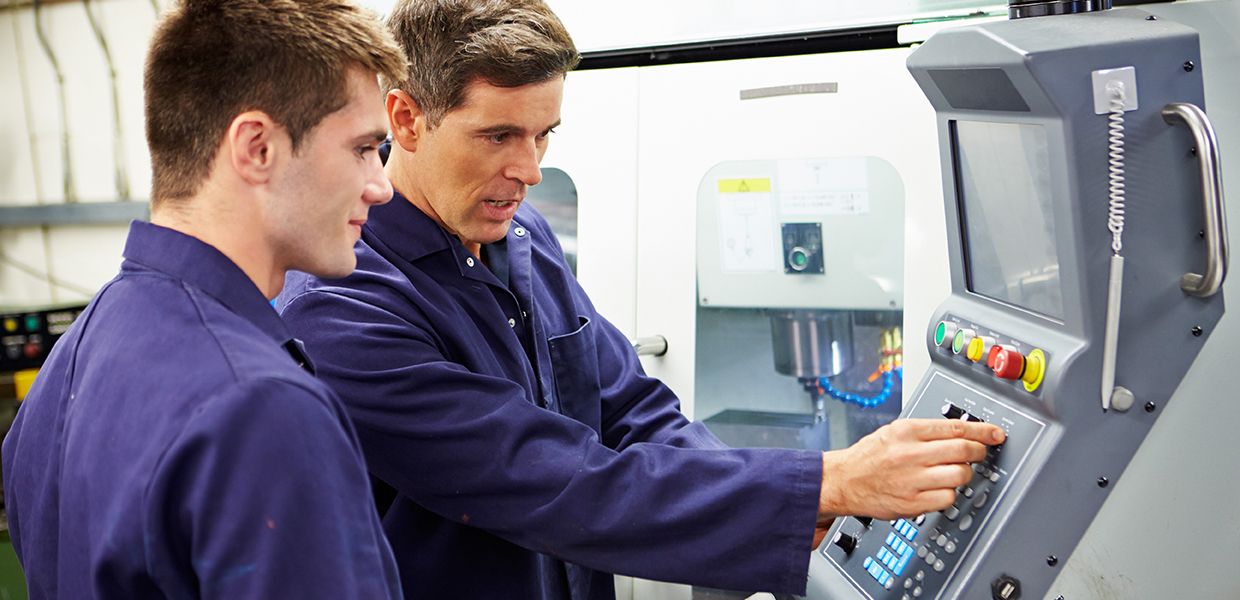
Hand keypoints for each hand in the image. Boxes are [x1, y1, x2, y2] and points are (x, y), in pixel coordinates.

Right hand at [816, 418, 1004, 526]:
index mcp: (907, 431)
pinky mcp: (912, 503)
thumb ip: (925, 432)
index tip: (995, 434)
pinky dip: (949, 494)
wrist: (843, 481)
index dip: (982, 431)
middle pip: (963, 450)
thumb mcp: (894, 432)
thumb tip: (960, 433)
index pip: (956, 428)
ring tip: (953, 473)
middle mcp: (910, 454)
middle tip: (978, 454)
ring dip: (963, 475)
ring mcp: (912, 479)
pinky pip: (948, 498)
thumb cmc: (868, 457)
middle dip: (978, 452)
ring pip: (960, 475)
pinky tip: (939, 489)